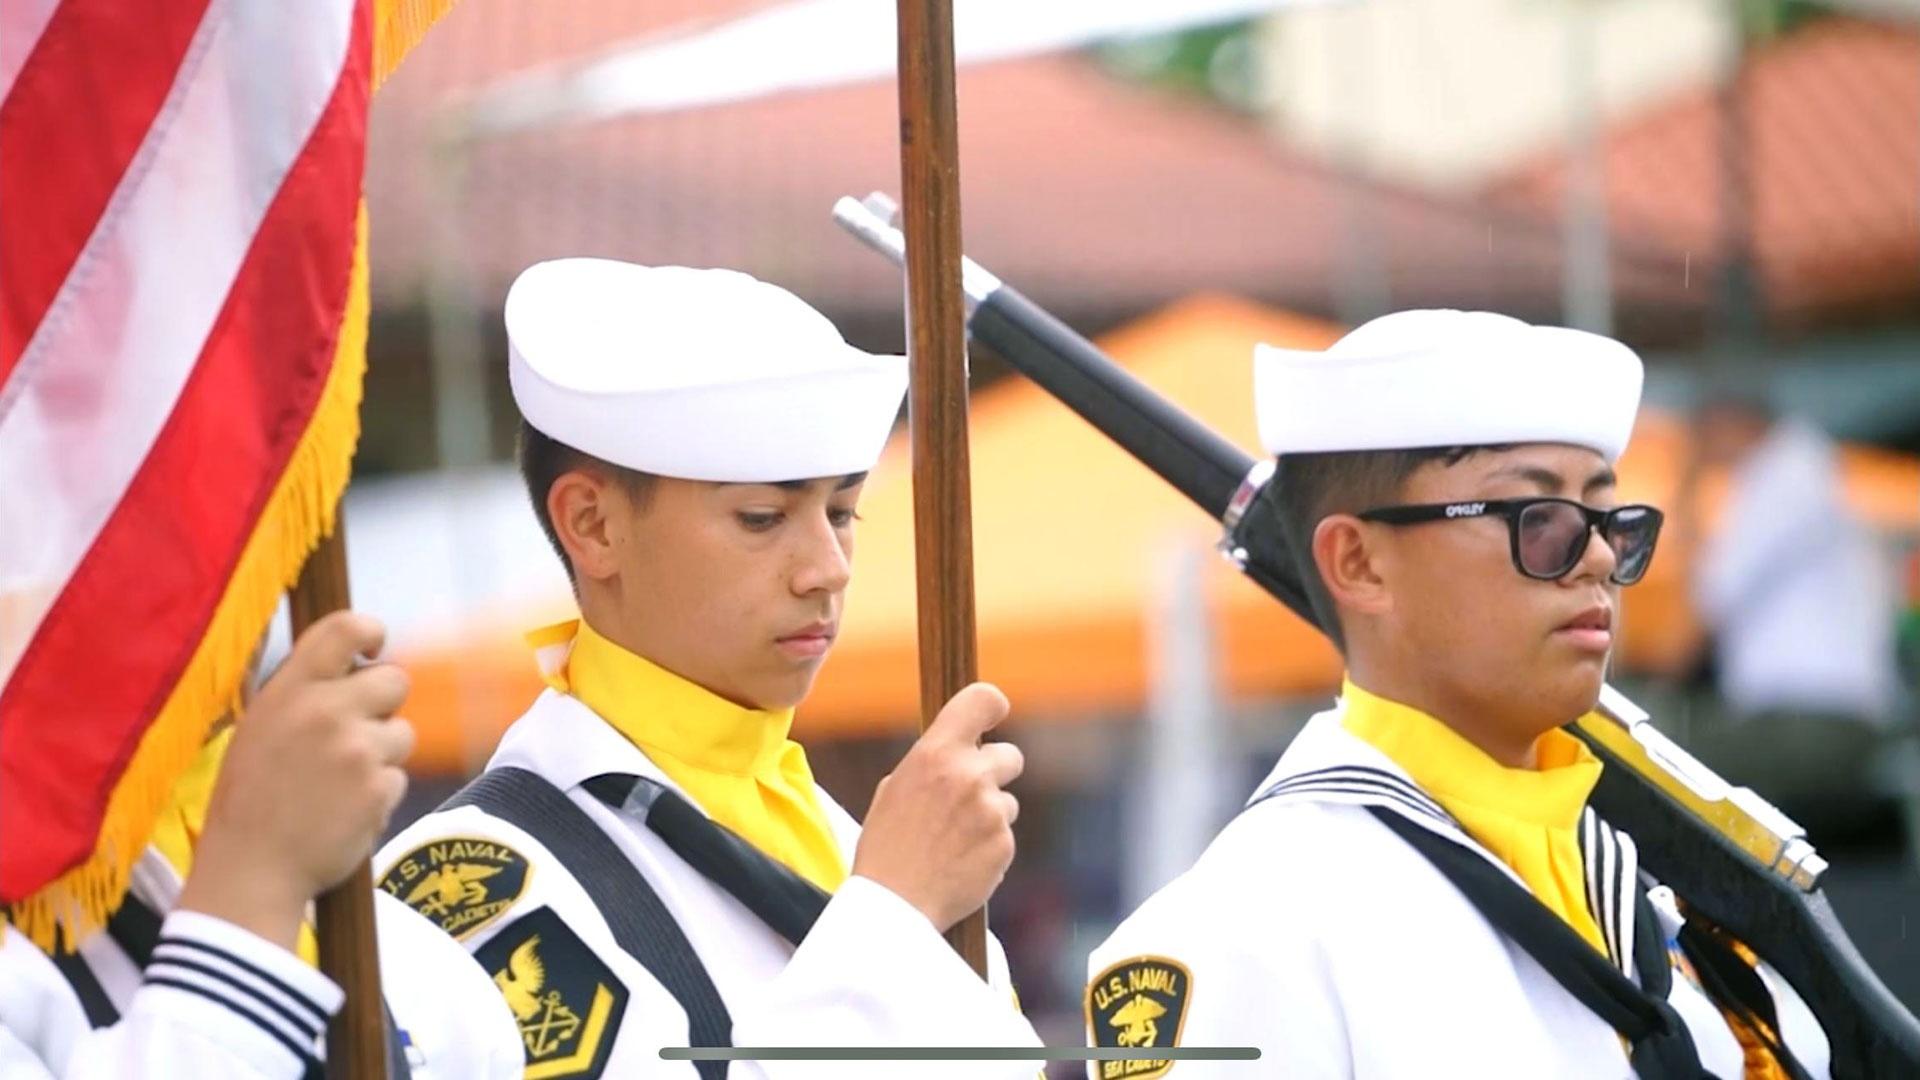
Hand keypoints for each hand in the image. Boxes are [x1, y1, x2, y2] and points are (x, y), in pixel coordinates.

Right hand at [177, 611, 413, 949]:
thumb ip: (304, 695)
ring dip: (382, 756)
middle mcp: (326, 711)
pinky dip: (379, 795)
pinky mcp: (380, 789)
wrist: (251, 870)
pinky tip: (343, 813)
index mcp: (290, 690)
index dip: (369, 631)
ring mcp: (357, 750)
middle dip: (384, 706)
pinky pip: (398, 778)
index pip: (344, 628)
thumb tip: (354, 663)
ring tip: (337, 785)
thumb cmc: (251, 799)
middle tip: (354, 736)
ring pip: (402, 734)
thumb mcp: (260, 728)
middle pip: (396, 680)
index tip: (375, 645)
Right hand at [851, 683, 1022, 931]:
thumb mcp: (895, 789)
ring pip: (1007, 802)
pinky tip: (960, 862)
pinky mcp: (1004, 845)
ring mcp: (992, 811)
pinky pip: (1005, 837)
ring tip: (953, 841)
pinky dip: (989, 847)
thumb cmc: (886, 847)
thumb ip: (933, 765)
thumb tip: (960, 754)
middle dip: (995, 773)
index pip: (983, 700)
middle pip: (1010, 756)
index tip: (994, 715)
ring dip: (990, 816)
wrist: (894, 905)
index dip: (992, 705)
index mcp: (936, 753)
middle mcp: (970, 775)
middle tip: (970, 796)